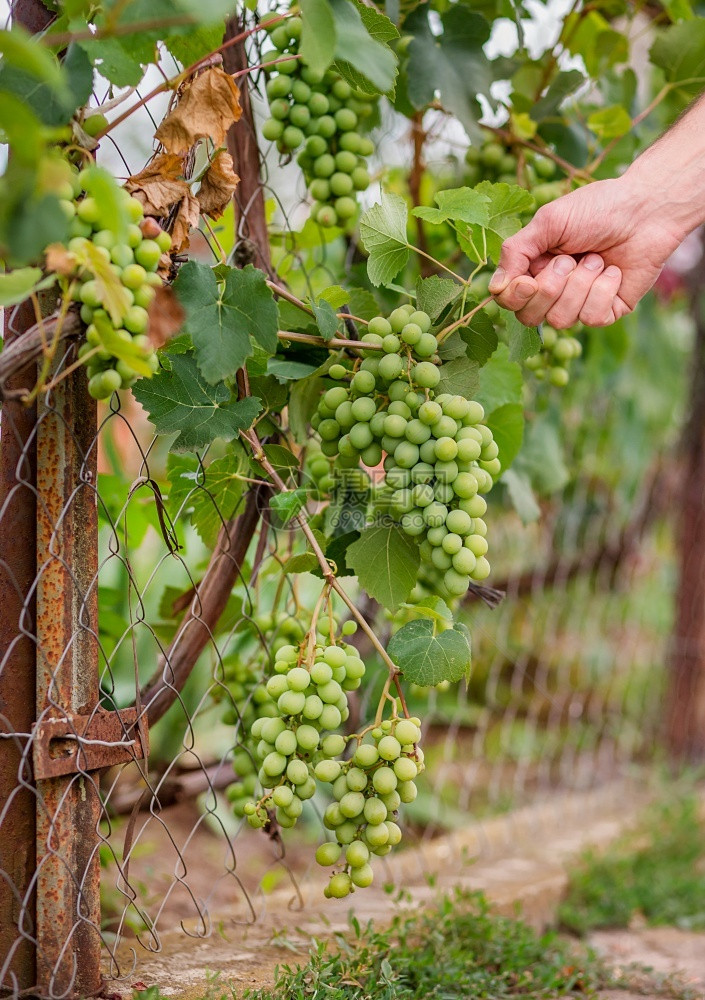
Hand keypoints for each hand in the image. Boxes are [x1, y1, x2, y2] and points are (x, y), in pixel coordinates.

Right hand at [488, 175, 684, 327]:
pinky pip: (591, 318)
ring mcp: (580, 303)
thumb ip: (516, 252)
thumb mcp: (549, 222)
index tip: (528, 281)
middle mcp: (554, 290)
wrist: (647, 208)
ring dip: (580, 285)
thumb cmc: (598, 208)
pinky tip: (613, 270)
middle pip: (530, 317)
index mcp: (534, 268)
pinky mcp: (607, 311)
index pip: (509, 300)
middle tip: (570, 258)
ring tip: (595, 259)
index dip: (514, 297)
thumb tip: (493, 288)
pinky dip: (603, 290)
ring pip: (561, 320)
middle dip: (550, 288)